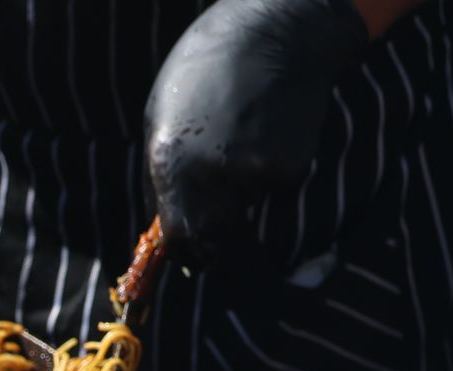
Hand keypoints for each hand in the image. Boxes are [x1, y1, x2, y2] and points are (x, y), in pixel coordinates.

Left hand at [145, 0, 370, 266]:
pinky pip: (274, 193)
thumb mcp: (163, 123)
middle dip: (220, 248)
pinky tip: (267, 137)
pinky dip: (271, 178)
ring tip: (241, 150)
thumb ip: (167, 179)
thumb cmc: (204, 74)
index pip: (179, 238)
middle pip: (217, 244)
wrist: (274, 32)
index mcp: (171, 166)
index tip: (192, 256)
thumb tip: (171, 234)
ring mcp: (254, 175)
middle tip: (224, 238)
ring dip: (243, 202)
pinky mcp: (290, 168)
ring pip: (248, 215)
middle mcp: (212, 178)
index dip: (187, 253)